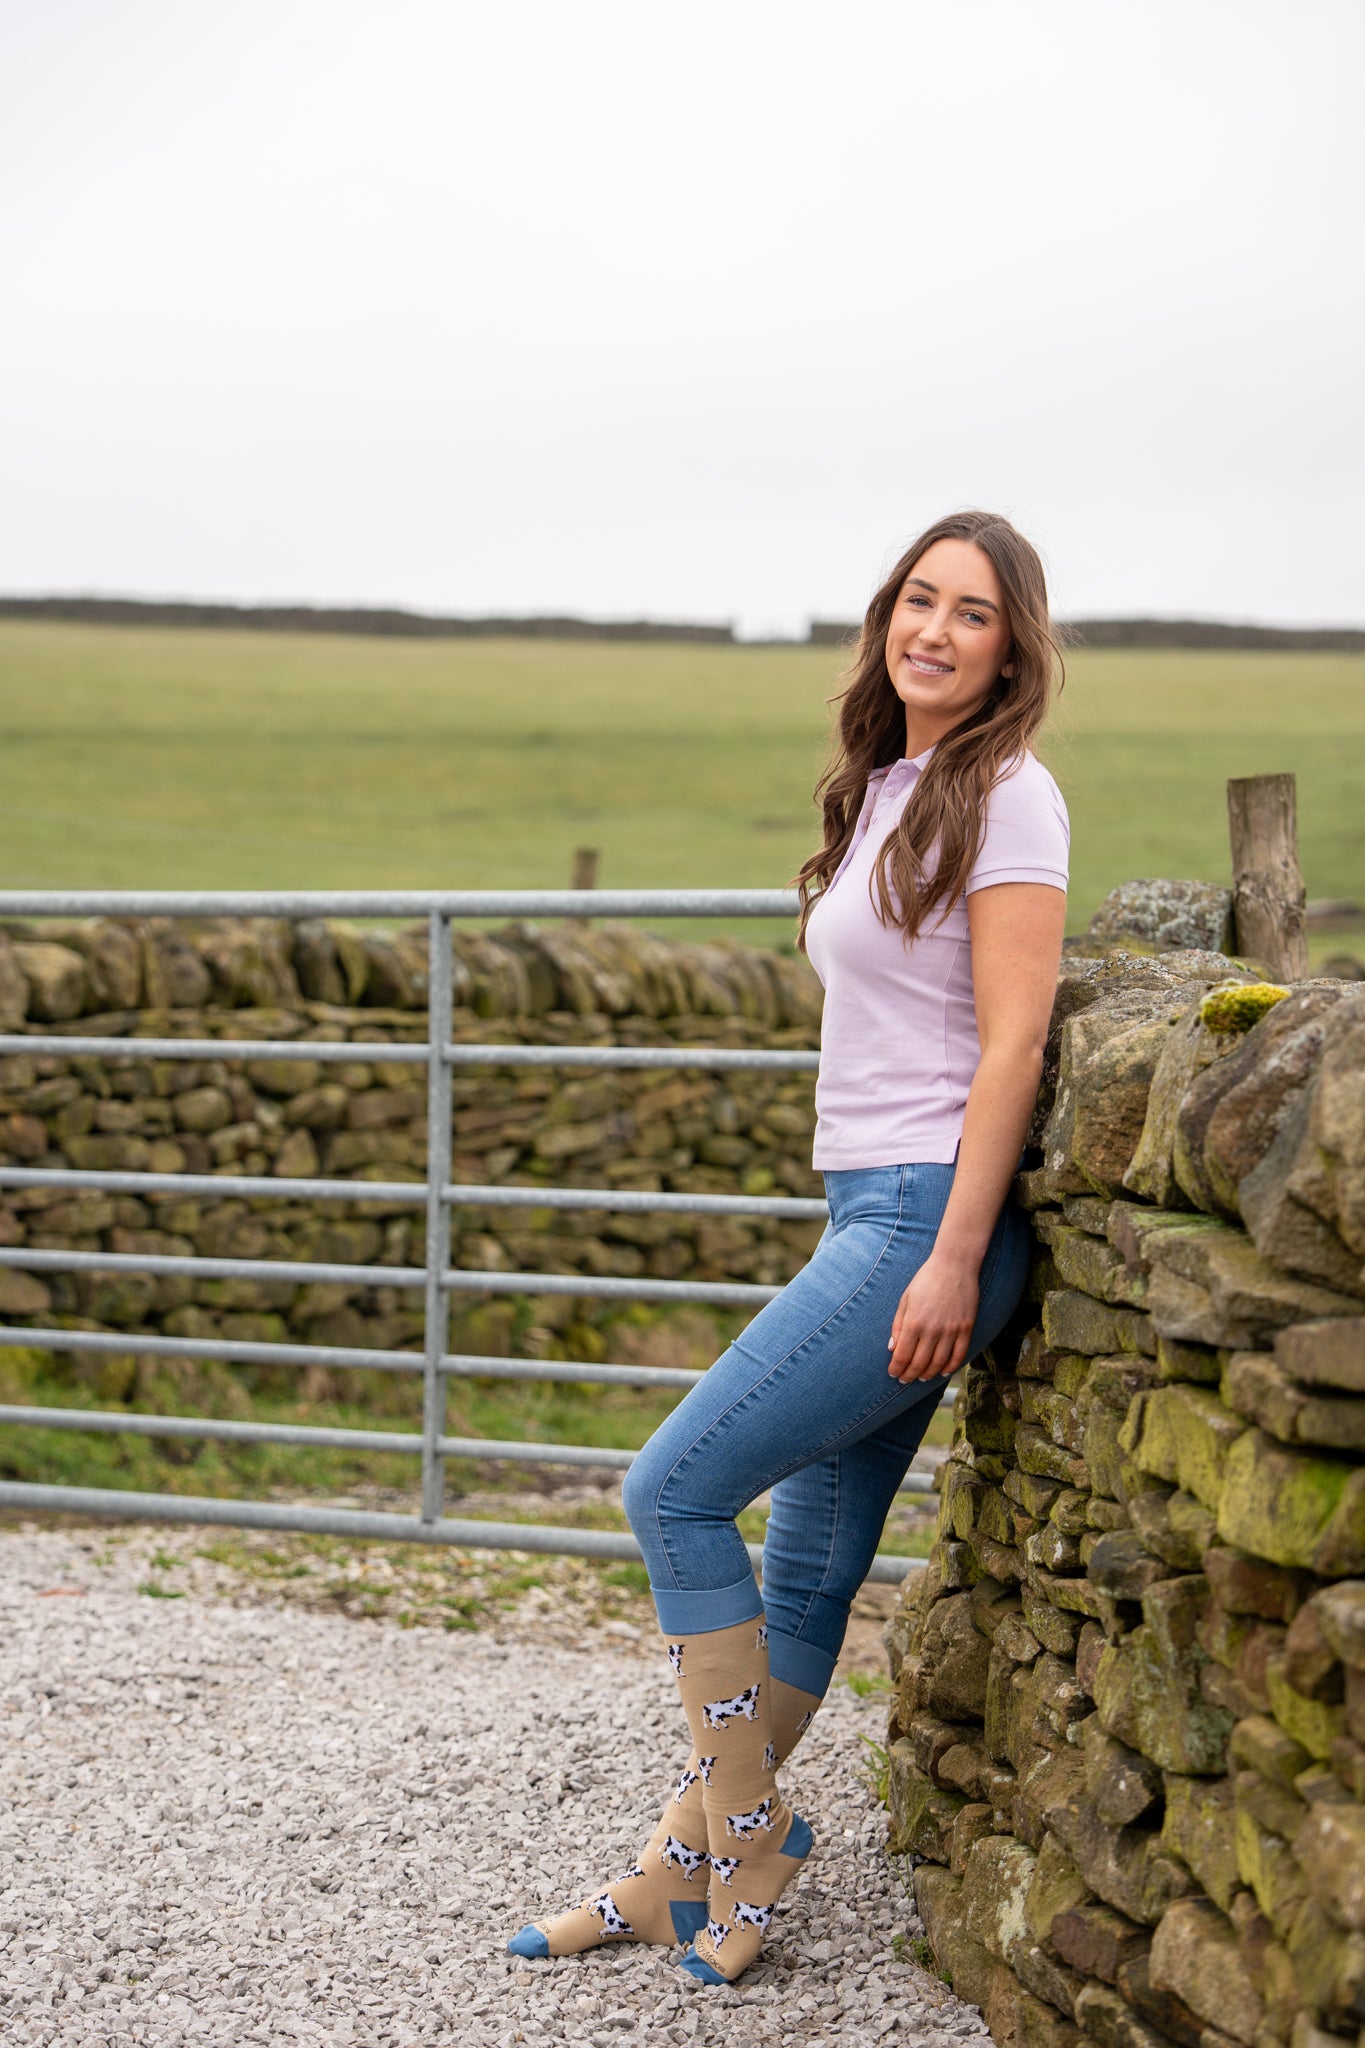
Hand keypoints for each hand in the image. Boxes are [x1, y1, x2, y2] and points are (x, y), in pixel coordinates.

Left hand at [887, 1254, 978, 1382]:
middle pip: (920, 1363)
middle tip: (904, 1380)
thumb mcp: (905, 1299)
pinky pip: (959, 1355)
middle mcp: (933, 1329)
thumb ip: (898, 1325)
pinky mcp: (967, 1328)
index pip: (902, 1355)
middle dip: (909, 1375)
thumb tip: (892, 1348)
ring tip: (921, 1378)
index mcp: (914, 1322)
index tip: (893, 1374)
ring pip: (939, 1363)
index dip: (896, 1368)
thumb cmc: (926, 1280)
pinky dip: (950, 1367)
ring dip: (928, 1375)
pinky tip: (942, 1372)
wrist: (955, 1265)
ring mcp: (952, 1330)